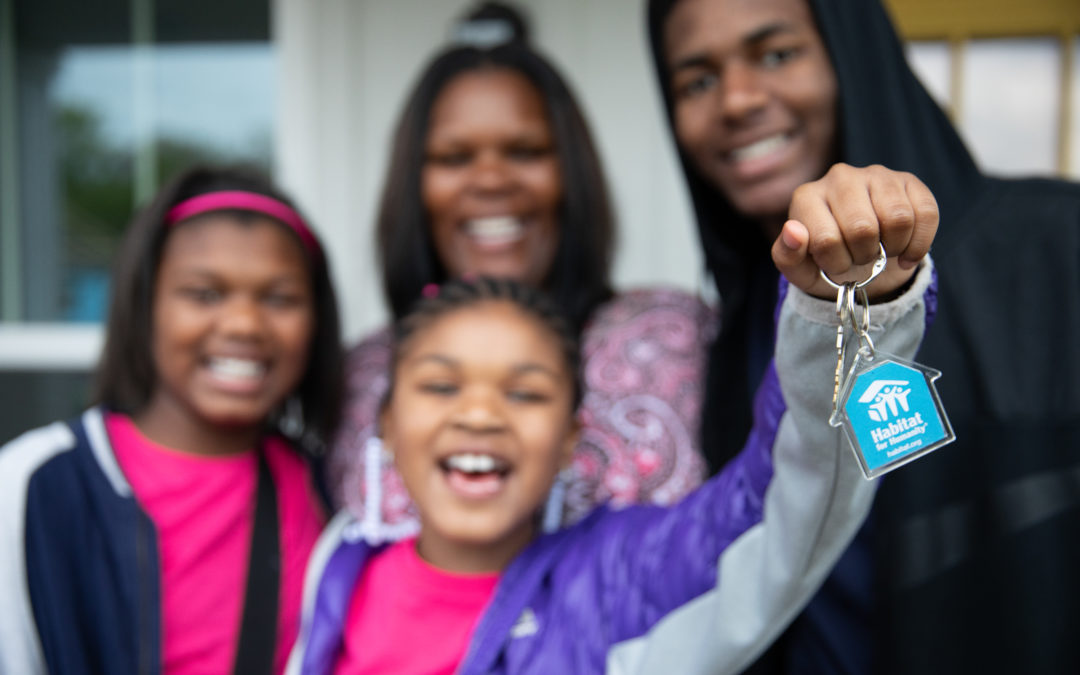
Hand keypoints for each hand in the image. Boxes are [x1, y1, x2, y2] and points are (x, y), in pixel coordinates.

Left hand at [771, 163, 938, 300]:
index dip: (835, 263)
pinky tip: (905, 252)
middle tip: (859, 258)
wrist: (859, 259)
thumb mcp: (800, 269)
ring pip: (898, 219)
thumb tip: (793, 231)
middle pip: (863, 229)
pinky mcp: (908, 181)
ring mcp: (876, 174)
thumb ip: (787, 254)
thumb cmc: (824, 262)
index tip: (835, 265)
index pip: (826, 239)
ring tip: (881, 251)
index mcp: (807, 197)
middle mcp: (839, 177)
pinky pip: (926, 213)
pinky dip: (919, 244)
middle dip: (863, 257)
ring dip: (892, 250)